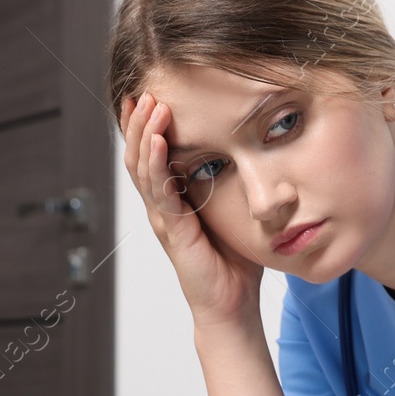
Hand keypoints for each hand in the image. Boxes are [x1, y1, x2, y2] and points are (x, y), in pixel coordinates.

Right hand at [119, 91, 264, 328]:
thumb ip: (232, 185)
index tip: (147, 95)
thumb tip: (254, 150)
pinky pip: (160, 191)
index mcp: (173, 200)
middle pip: (139, 156)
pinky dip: (157, 163)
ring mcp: (163, 218)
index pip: (153, 156)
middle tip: (141, 90)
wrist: (231, 305)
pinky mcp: (173, 231)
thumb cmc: (234, 262)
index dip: (146, 127)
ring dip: (144, 134)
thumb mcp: (234, 212)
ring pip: (143, 168)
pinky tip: (159, 141)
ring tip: (147, 104)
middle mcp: (162, 207)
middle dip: (139, 122)